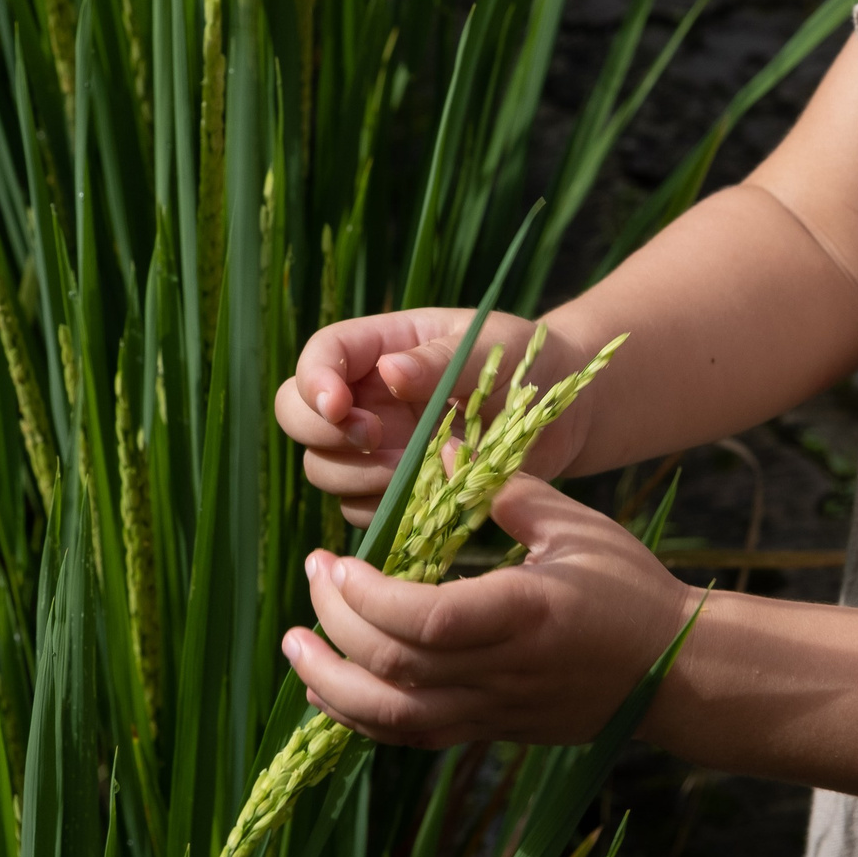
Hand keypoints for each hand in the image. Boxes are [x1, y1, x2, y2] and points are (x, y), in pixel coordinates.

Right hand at [273, 310, 590, 525]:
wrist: (561, 413)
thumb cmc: (524, 362)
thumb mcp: (489, 348)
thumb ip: (441, 361)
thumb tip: (390, 373)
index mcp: (380, 346)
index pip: (320, 355)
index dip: (315, 382)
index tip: (340, 407)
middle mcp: (365, 396)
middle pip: (296, 414)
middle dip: (323, 432)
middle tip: (376, 438)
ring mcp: (375, 444)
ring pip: (323, 467)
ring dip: (356, 475)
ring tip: (412, 470)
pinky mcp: (394, 488)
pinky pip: (359, 509)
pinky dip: (382, 508)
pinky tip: (425, 497)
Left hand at [279, 476, 699, 747]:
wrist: (674, 673)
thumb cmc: (629, 587)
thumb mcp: (574, 525)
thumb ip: (504, 491)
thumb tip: (440, 450)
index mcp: (525, 614)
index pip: (425, 622)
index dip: (368, 597)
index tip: (338, 560)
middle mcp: (502, 672)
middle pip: (394, 668)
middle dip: (337, 623)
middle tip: (313, 573)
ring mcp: (492, 710)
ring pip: (392, 718)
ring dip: (332, 684)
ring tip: (296, 644)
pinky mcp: (488, 730)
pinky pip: (410, 736)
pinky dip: (360, 717)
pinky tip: (329, 689)